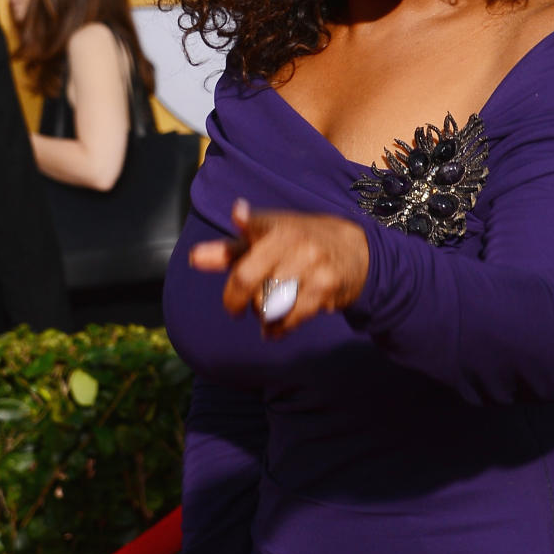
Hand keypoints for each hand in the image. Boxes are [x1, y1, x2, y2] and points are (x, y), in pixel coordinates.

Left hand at [190, 198, 369, 335]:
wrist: (357, 250)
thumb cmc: (301, 243)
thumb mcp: (267, 240)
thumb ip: (230, 251)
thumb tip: (195, 259)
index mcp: (276, 225)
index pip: (248, 229)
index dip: (234, 234)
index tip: (200, 257)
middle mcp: (294, 241)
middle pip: (247, 278)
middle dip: (235, 300)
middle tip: (234, 308)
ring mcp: (312, 264)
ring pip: (268, 302)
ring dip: (261, 313)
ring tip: (265, 310)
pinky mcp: (326, 287)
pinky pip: (290, 317)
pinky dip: (277, 328)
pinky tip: (274, 327)